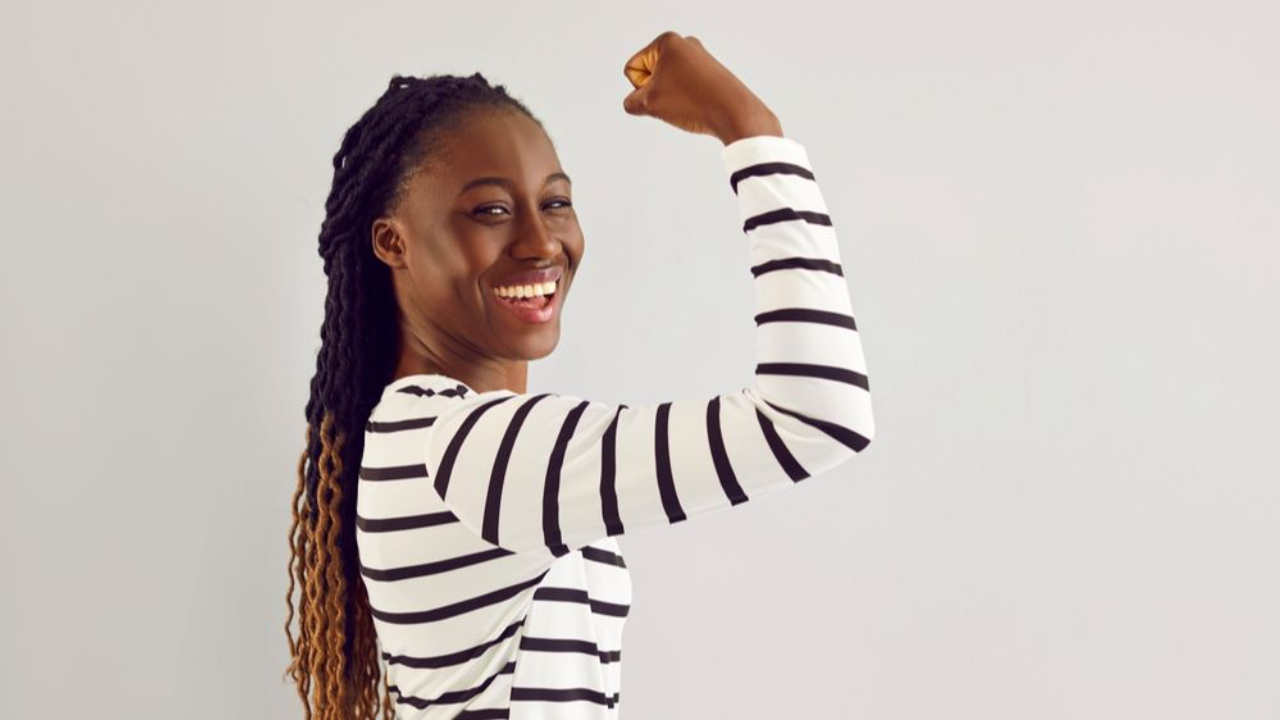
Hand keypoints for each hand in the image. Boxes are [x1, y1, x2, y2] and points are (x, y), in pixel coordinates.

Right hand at [622, 31, 780, 142]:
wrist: (734, 112)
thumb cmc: (693, 102)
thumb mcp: (649, 103)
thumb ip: (631, 102)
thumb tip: (636, 103)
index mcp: (666, 41)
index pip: (632, 69)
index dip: (640, 88)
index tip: (662, 92)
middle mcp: (684, 43)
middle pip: (650, 74)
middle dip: (656, 91)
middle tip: (676, 99)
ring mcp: (698, 57)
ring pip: (667, 84)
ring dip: (670, 98)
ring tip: (689, 103)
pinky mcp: (708, 72)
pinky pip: (684, 89)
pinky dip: (685, 100)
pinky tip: (698, 106)